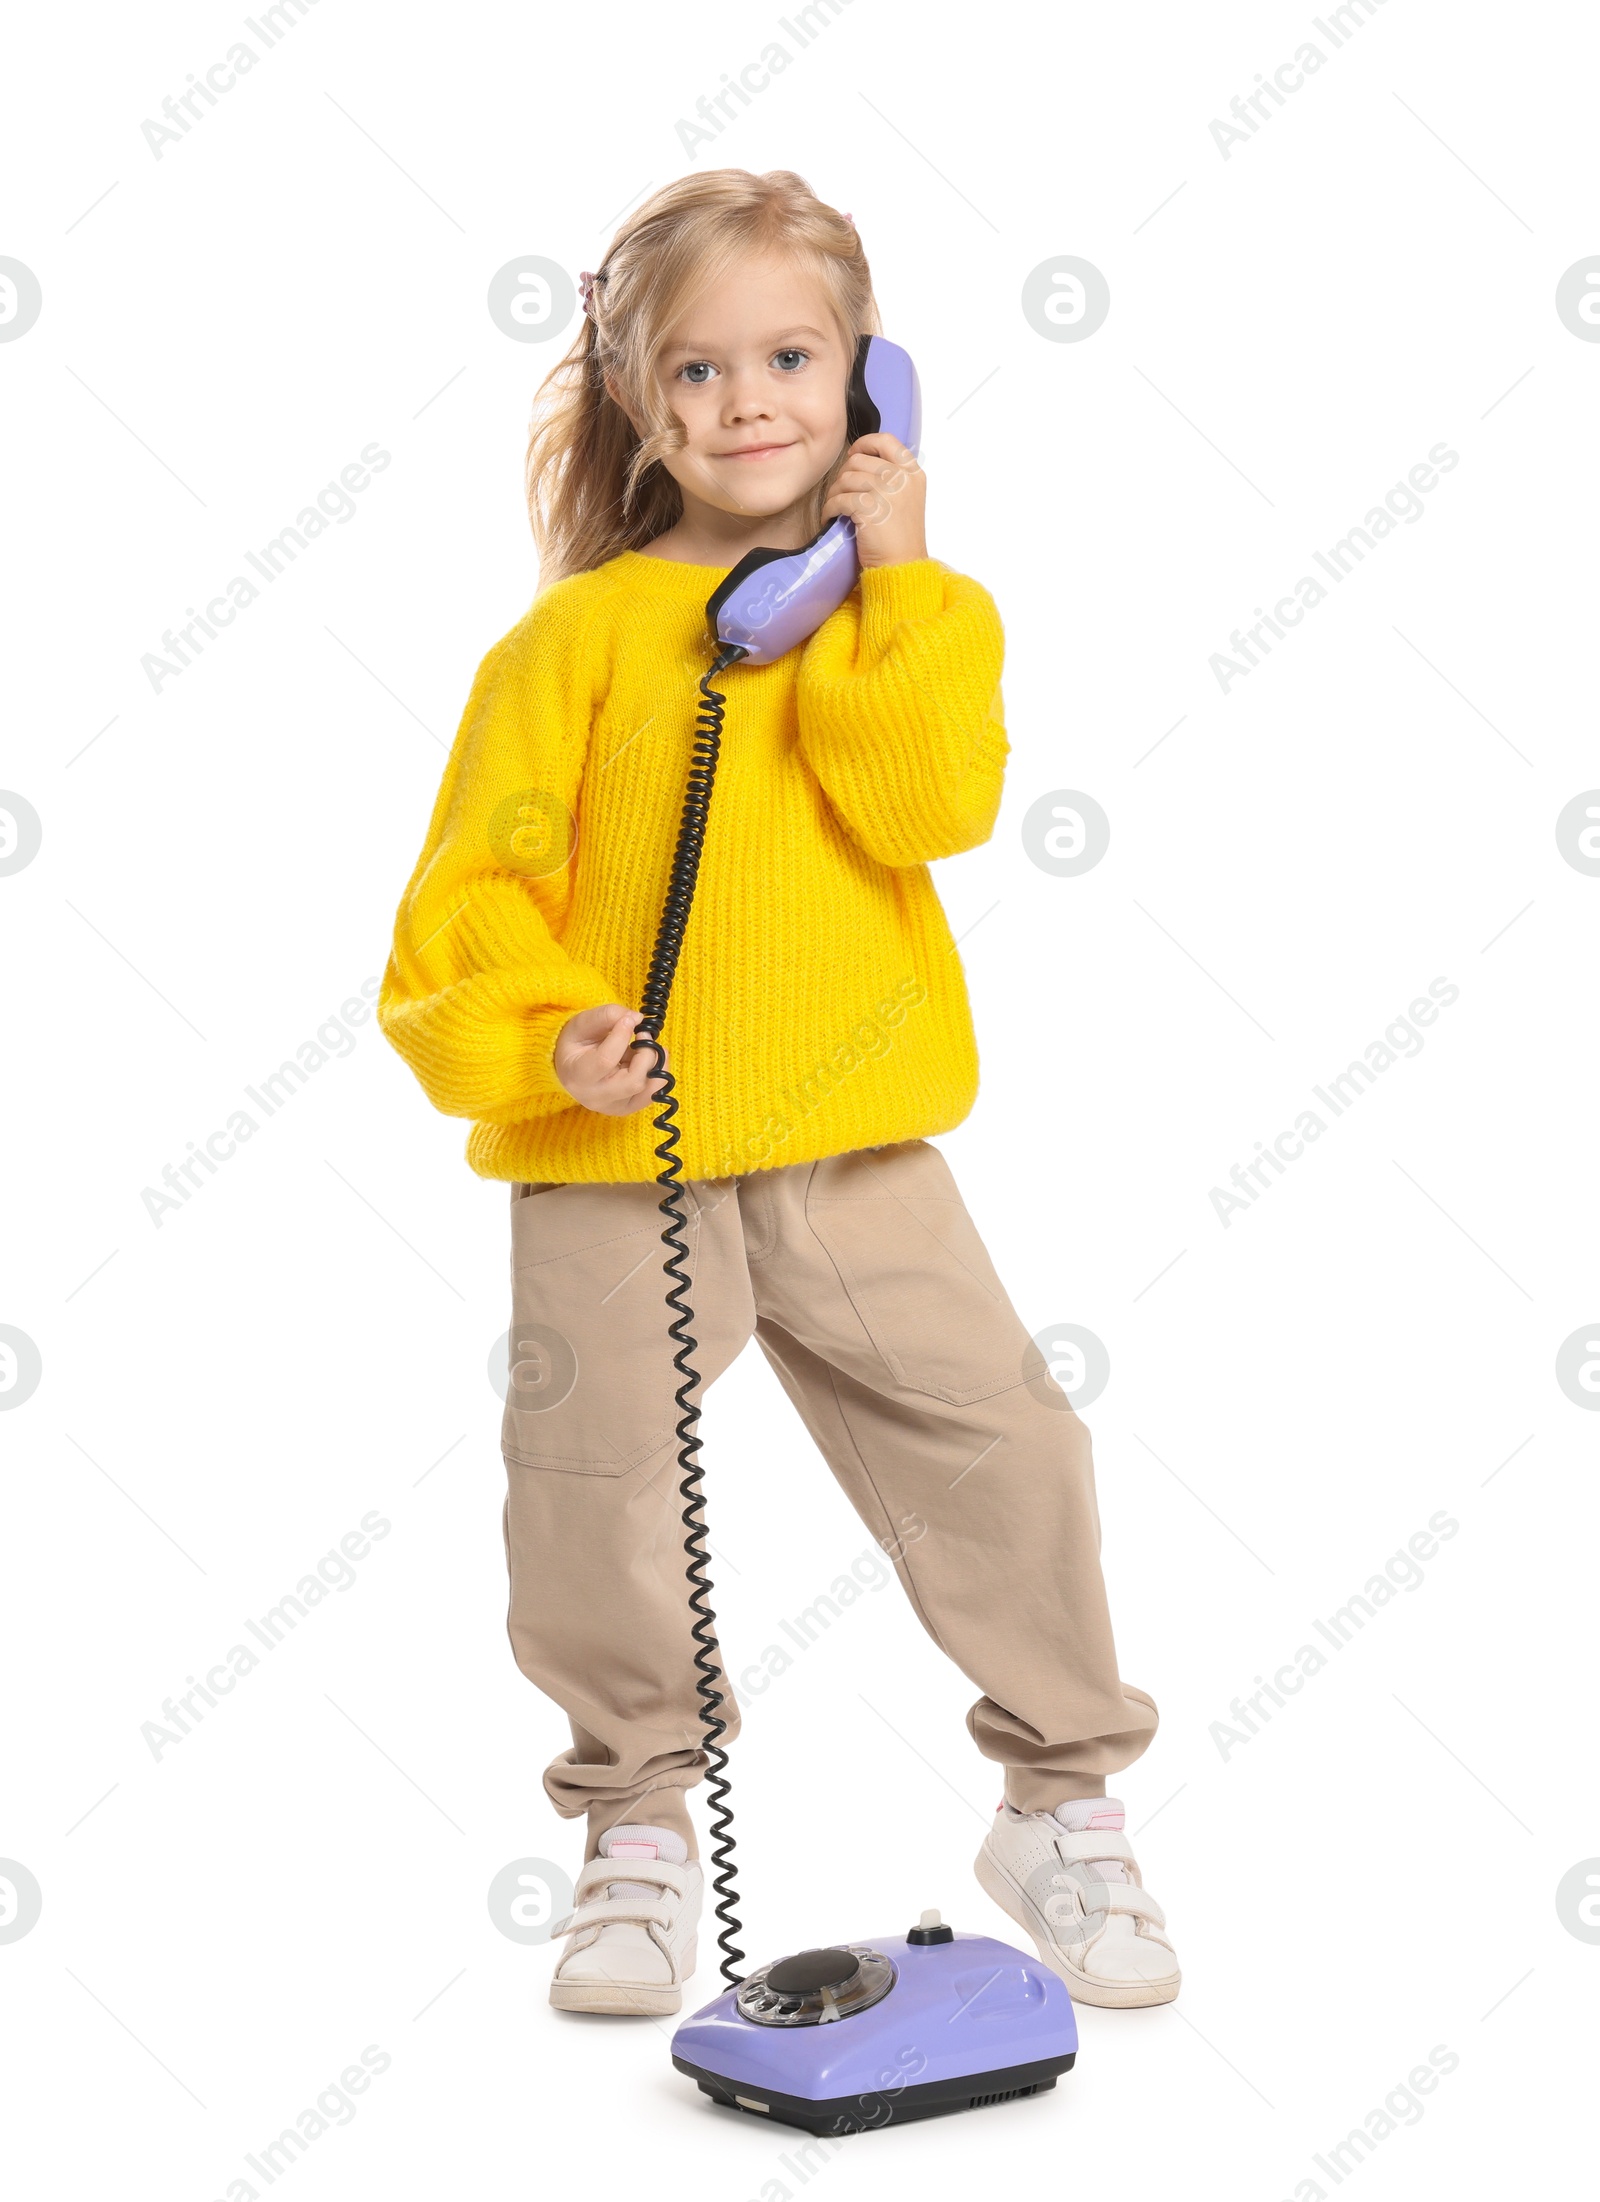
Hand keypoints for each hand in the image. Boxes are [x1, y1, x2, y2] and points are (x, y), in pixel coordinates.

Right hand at [554, 1004, 669, 1114]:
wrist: (572, 1068)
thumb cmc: (576, 1044)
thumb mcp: (583, 1023)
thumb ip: (608, 1016)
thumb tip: (637, 1018)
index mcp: (578, 1075)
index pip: (606, 1060)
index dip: (622, 1036)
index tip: (629, 1020)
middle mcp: (596, 1097)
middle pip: (634, 1081)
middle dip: (646, 1053)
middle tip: (643, 1033)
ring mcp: (614, 1106)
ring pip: (649, 1090)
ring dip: (656, 1064)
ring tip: (649, 1046)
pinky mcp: (628, 1107)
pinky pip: (653, 1094)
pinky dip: (658, 1073)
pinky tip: (651, 1058)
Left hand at [820, 431, 927, 569]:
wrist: (902, 568)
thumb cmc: (899, 539)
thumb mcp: (905, 500)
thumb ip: (891, 477)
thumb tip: (858, 460)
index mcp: (913, 474)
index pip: (886, 441)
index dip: (864, 444)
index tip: (853, 456)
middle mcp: (902, 479)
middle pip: (859, 460)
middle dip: (843, 476)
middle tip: (840, 493)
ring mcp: (887, 492)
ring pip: (846, 478)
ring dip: (834, 493)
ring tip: (834, 508)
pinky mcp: (870, 508)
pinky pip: (839, 498)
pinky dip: (829, 508)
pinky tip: (830, 518)